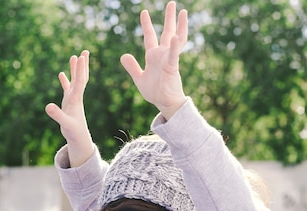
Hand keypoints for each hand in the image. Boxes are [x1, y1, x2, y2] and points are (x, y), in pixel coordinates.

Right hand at [45, 50, 93, 166]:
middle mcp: (76, 97)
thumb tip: (48, 106)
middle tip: (85, 51)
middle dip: (83, 65)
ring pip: (75, 81)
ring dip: (75, 69)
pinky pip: (67, 89)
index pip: (80, 81)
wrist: (79, 139)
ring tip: (75, 56)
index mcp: (76, 99)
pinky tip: (61, 73)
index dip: (80, 69)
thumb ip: (57, 115)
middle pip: (81, 77)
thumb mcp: (65, 124)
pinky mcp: (69, 103)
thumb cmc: (73, 132)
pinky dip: (65, 81)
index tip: (82, 56)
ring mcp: (73, 99)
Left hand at [120, 1, 187, 119]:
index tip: (144, 12)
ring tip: (183, 12)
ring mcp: (169, 59)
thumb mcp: (139, 79)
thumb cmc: (155, 92)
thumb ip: (132, 67)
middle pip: (167, 32)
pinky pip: (175, 54)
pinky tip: (177, 35)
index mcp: (153, 56)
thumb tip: (123, 55)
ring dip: (179, 26)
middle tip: (172, 3)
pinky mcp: (172, 66)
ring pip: (176, 39)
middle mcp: (163, 55)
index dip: (146, 24)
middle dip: (169, 18)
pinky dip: (176, 45)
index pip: (149, 36)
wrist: (164, 103)